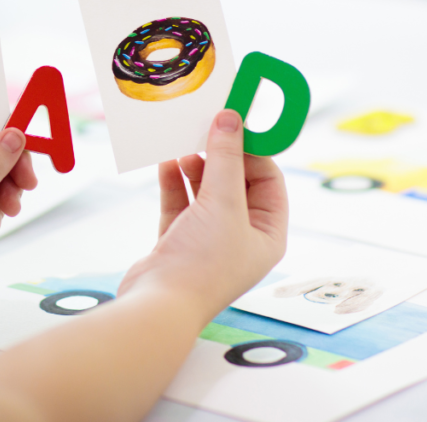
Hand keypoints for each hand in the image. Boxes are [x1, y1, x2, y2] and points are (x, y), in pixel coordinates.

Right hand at [118, 109, 287, 322]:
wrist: (158, 306)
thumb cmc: (202, 264)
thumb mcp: (222, 204)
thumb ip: (226, 158)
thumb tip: (230, 118)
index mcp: (267, 233)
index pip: (268, 180)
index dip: (253, 149)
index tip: (234, 121)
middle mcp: (241, 236)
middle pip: (236, 182)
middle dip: (221, 154)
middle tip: (206, 125)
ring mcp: (209, 238)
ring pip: (206, 190)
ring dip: (195, 166)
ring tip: (183, 143)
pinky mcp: (179, 239)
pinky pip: (180, 201)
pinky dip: (174, 181)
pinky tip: (166, 162)